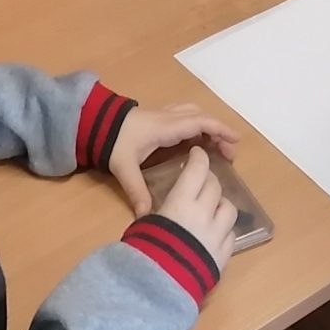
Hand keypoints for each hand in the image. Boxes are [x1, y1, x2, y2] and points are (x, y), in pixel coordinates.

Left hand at [108, 104, 241, 217]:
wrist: (94, 122)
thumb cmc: (112, 142)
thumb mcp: (124, 169)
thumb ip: (137, 191)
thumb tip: (147, 216)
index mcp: (165, 128)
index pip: (199, 123)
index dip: (220, 130)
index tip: (235, 142)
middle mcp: (168, 117)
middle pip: (201, 117)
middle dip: (218, 132)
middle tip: (228, 153)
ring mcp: (162, 114)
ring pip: (193, 113)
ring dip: (207, 126)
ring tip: (215, 147)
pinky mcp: (156, 116)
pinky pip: (183, 114)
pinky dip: (196, 124)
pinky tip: (195, 140)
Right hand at [149, 146, 239, 273]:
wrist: (158, 286)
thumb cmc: (144, 250)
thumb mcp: (144, 224)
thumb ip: (157, 211)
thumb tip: (156, 210)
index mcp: (182, 202)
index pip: (198, 170)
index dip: (200, 158)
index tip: (198, 154)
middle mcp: (204, 214)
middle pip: (215, 187)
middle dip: (209, 180)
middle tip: (202, 181)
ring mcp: (217, 235)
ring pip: (229, 209)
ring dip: (221, 204)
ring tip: (212, 208)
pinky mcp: (223, 255)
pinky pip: (231, 235)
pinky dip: (225, 230)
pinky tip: (215, 233)